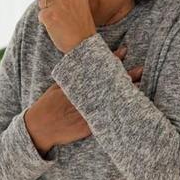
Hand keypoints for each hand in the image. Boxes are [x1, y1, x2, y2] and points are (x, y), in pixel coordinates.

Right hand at [25, 46, 143, 154]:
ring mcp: (86, 113)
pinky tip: (131, 109)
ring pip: (110, 101)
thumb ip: (71, 74)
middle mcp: (83, 98)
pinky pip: (107, 120)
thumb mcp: (57, 86)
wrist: (39, 127)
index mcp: (76, 86)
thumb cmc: (48, 105)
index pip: (97, 70)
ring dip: (126, 94)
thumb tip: (81, 59)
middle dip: (126, 77)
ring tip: (140, 86)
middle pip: (109, 85)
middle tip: (140, 69)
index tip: (124, 51)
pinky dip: (118, 114)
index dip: (112, 61)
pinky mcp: (88, 128)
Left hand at [36, 0, 95, 53]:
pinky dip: (46, 22)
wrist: (84, 43)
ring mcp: (59, 2)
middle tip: (62, 13)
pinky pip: (40, 14)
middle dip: (49, 0)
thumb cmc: (79, 23)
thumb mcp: (74, 3)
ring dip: (47, 11)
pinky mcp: (50, 14)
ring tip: (61, 20)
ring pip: (42, 1)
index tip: (65, 3)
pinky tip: (57, 26)